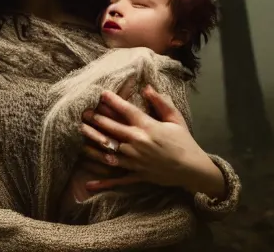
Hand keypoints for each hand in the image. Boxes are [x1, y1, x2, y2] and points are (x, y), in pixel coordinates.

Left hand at [79, 86, 225, 198]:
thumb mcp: (175, 118)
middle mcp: (138, 143)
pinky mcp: (137, 175)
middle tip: (83, 112)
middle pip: (112, 129)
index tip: (101, 94)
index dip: (113, 101)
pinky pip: (117, 179)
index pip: (126, 111)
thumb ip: (160, 102)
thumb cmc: (184, 141)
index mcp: (148, 127)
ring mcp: (136, 160)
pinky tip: (88, 184)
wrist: (192, 170)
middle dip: (97, 120)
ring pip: (110, 151)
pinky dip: (103, 183)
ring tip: (80, 135)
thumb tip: (146, 87)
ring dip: (94, 143)